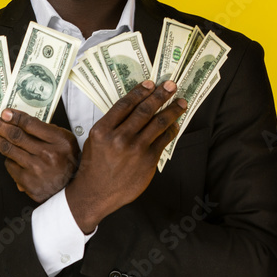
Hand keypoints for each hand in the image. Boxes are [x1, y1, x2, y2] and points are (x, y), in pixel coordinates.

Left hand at [0, 108, 80, 203]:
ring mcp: (36, 170)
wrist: (69, 187)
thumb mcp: (63, 139)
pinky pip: (10, 165)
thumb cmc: (64, 159)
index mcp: (59, 141)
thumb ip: (44, 129)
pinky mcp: (27, 182)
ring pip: (8, 150)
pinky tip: (3, 151)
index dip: (15, 117)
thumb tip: (15, 119)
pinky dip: (7, 157)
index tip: (3, 112)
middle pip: (16, 136)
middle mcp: (48, 155)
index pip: (32, 125)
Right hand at [65, 80, 186, 233]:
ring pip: (158, 123)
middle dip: (160, 95)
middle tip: (171, 85)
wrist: (96, 193)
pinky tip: (175, 124)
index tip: (151, 83)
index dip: (140, 91)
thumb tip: (135, 106)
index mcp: (103, 130)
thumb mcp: (95, 140)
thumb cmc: (95, 165)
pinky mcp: (148, 161)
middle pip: (144, 110)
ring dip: (172, 110)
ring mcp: (135, 150)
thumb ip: (112, 124)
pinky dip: (171, 130)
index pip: (125, 104)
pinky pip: (163, 140)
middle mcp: (119, 138)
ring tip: (181, 102)